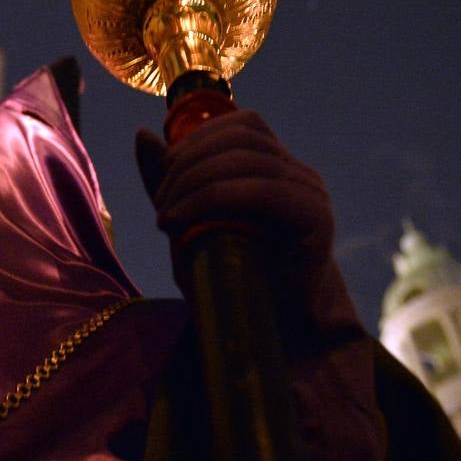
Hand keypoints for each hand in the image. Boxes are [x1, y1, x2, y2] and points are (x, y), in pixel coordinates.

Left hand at [136, 109, 386, 460]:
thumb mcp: (188, 221)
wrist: (266, 335)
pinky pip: (265, 191)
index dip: (195, 140)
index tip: (163, 177)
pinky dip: (215, 198)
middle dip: (187, 165)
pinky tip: (183, 222)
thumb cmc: (227, 279)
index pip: (241, 125)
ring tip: (167, 218)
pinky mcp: (317, 222)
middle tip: (160, 206)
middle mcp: (301, 174)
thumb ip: (168, 180)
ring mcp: (312, 195)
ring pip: (249, 159)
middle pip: (241, 138)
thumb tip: (143, 134)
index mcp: (276, 167)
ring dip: (195, 183)